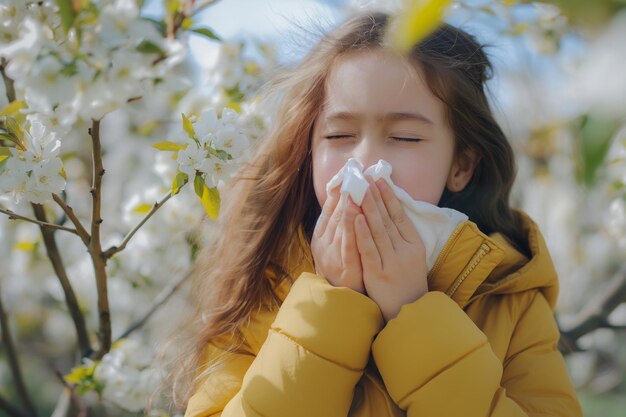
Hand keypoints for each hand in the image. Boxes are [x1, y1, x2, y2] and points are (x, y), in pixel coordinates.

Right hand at [311, 185, 365, 293]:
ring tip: (355, 189)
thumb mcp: (337, 241)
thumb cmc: (344, 265)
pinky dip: (351, 229)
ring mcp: (333, 255)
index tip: (348, 172)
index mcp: (321, 235)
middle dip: (346, 193)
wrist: (346, 298)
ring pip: (341, 227)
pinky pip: (348, 245)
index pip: (330, 208)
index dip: (339, 190)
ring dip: (348, 206)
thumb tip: (345, 194)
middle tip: (355, 175)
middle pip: (336, 214)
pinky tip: (356, 215)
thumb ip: (339, 221)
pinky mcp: (346, 267)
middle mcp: (324, 243)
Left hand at [355, 177, 427, 321]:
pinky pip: (370, 250)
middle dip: (375, 196)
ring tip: (359, 190)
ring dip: (368, 208)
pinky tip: (356, 218)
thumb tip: (389, 211)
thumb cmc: (405, 281)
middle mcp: (405, 251)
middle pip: (388, 219)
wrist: (408, 311)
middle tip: (366, 177)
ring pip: (379, 231)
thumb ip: (400, 237)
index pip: (400, 215)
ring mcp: (392, 262)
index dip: (389, 197)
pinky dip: (363, 233)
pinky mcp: (379, 273)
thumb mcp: (410, 257)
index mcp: (414, 245)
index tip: (379, 179)